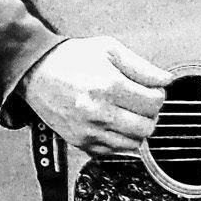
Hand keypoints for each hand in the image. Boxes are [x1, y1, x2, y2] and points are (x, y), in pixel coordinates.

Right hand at [16, 37, 172, 157]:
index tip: (150, 89)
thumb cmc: (70, 58)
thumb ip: (140, 66)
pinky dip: (120, 140)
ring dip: (136, 129)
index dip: (158, 94)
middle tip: (140, 102)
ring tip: (126, 112)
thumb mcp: (107, 49)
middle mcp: (99, 111)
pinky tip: (112, 123)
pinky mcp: (82, 142)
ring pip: (134, 143)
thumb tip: (166, 80)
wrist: (34, 72)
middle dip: (149, 113)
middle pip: (148, 126)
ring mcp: (89, 130)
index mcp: (108, 85)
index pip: (154, 102)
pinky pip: (115, 151)